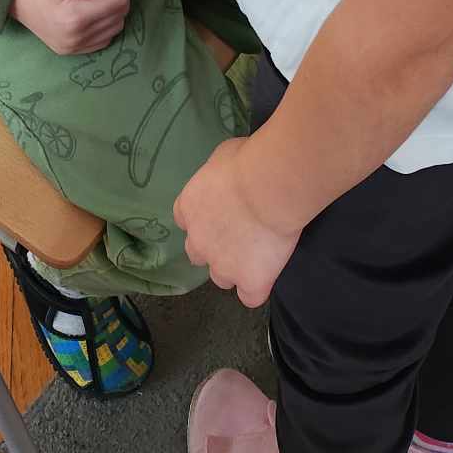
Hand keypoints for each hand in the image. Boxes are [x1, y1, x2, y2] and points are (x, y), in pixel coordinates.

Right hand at [9, 0, 135, 54]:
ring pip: (115, 26)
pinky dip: (107, 20)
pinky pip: (104, 37)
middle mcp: (75, 39)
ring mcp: (72, 47)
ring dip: (116, 4)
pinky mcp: (70, 49)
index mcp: (72, 19)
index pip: (119, 0)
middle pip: (120, 14)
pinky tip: (97, 4)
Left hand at [174, 139, 301, 308]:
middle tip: (239, 231)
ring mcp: (223, 266)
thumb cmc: (246, 161)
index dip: (203, 217)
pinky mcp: (250, 282)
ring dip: (233, 268)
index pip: (185, 219)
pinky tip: (267, 274)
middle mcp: (198, 241)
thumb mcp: (223, 156)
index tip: (221, 209)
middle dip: (213, 246)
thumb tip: (228, 174)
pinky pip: (250, 297)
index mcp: (188, 207)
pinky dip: (257, 288)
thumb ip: (219, 174)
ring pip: (220, 278)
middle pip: (197, 253)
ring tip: (256, 252)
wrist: (267, 186)